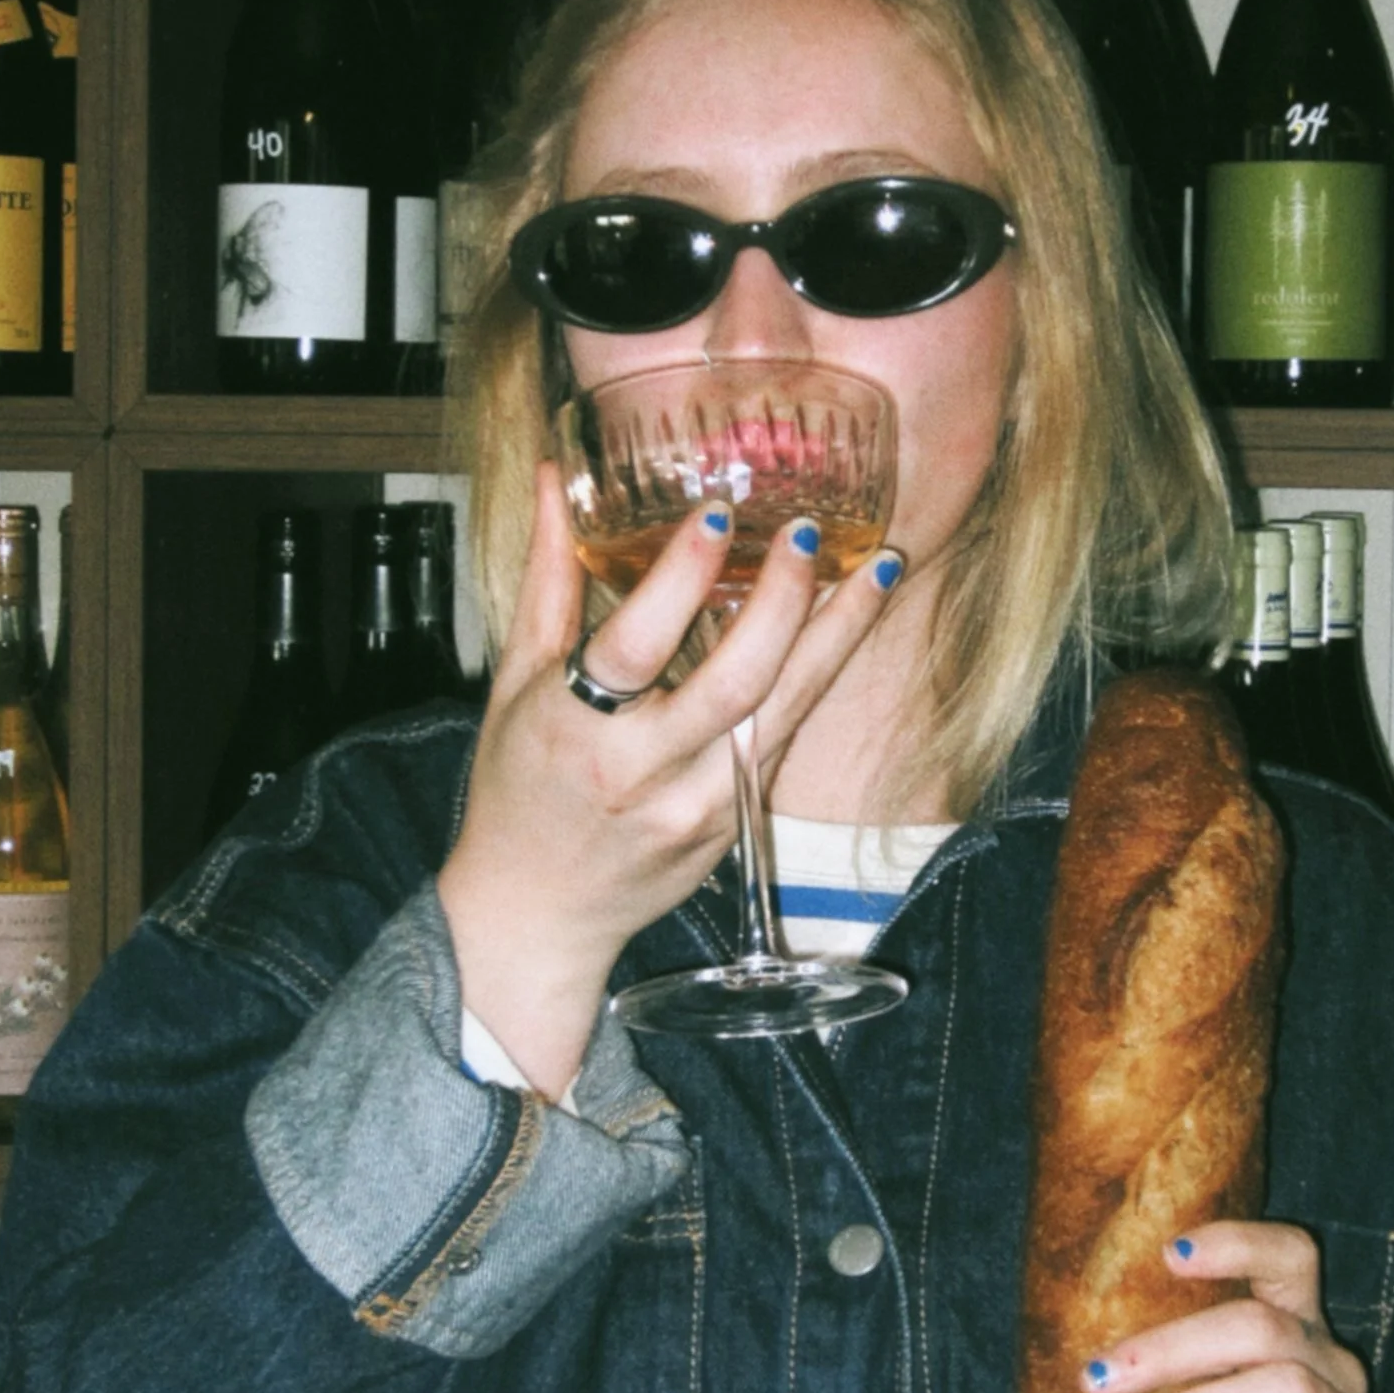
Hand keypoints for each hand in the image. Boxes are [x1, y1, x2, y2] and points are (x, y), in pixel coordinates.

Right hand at [437, 459, 899, 1091]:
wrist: (537, 913)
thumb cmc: (516, 791)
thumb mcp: (514, 684)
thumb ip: (548, 580)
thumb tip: (558, 479)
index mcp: (572, 728)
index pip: (633, 644)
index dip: (679, 576)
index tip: (716, 510)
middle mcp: (642, 773)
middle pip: (734, 682)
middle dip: (782, 601)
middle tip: (809, 532)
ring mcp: (698, 807)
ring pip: (784, 713)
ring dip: (837, 637)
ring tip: (879, 569)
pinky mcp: (734, 827)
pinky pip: (785, 741)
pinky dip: (818, 678)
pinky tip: (847, 627)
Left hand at [1082, 1221, 1393, 1392]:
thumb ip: (1148, 1388)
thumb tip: (1055, 1350)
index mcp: (1294, 1336)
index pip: (1290, 1257)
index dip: (1237, 1242)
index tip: (1167, 1253)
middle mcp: (1333, 1372)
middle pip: (1268, 1326)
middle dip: (1175, 1344)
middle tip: (1101, 1375)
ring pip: (1292, 1388)